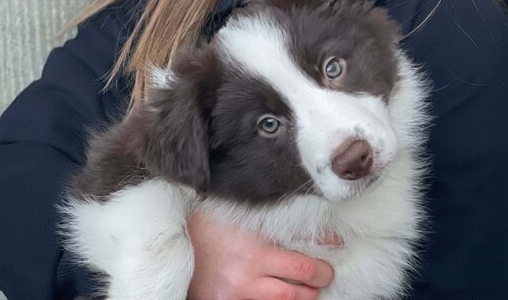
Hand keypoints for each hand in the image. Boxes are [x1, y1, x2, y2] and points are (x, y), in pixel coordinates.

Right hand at [187, 209, 335, 299]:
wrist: (177, 233)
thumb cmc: (218, 217)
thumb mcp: (255, 217)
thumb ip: (289, 226)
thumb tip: (327, 235)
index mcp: (255, 252)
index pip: (303, 267)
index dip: (322, 266)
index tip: (330, 261)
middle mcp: (245, 278)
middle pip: (294, 293)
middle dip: (314, 286)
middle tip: (323, 277)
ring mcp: (232, 295)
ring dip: (297, 299)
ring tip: (306, 291)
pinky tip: (279, 294)